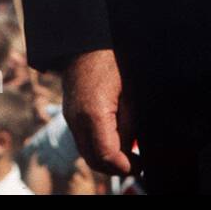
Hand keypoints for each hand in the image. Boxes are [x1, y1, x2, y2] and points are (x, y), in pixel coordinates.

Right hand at [63, 49, 135, 177]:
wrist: (86, 41)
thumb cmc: (112, 61)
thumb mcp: (130, 94)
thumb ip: (129, 126)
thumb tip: (131, 150)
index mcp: (92, 113)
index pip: (107, 156)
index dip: (125, 166)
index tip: (140, 165)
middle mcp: (76, 119)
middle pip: (93, 160)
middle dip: (115, 168)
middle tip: (135, 164)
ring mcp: (70, 116)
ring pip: (86, 152)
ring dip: (105, 158)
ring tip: (126, 154)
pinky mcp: (70, 112)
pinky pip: (82, 139)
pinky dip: (97, 146)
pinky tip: (113, 138)